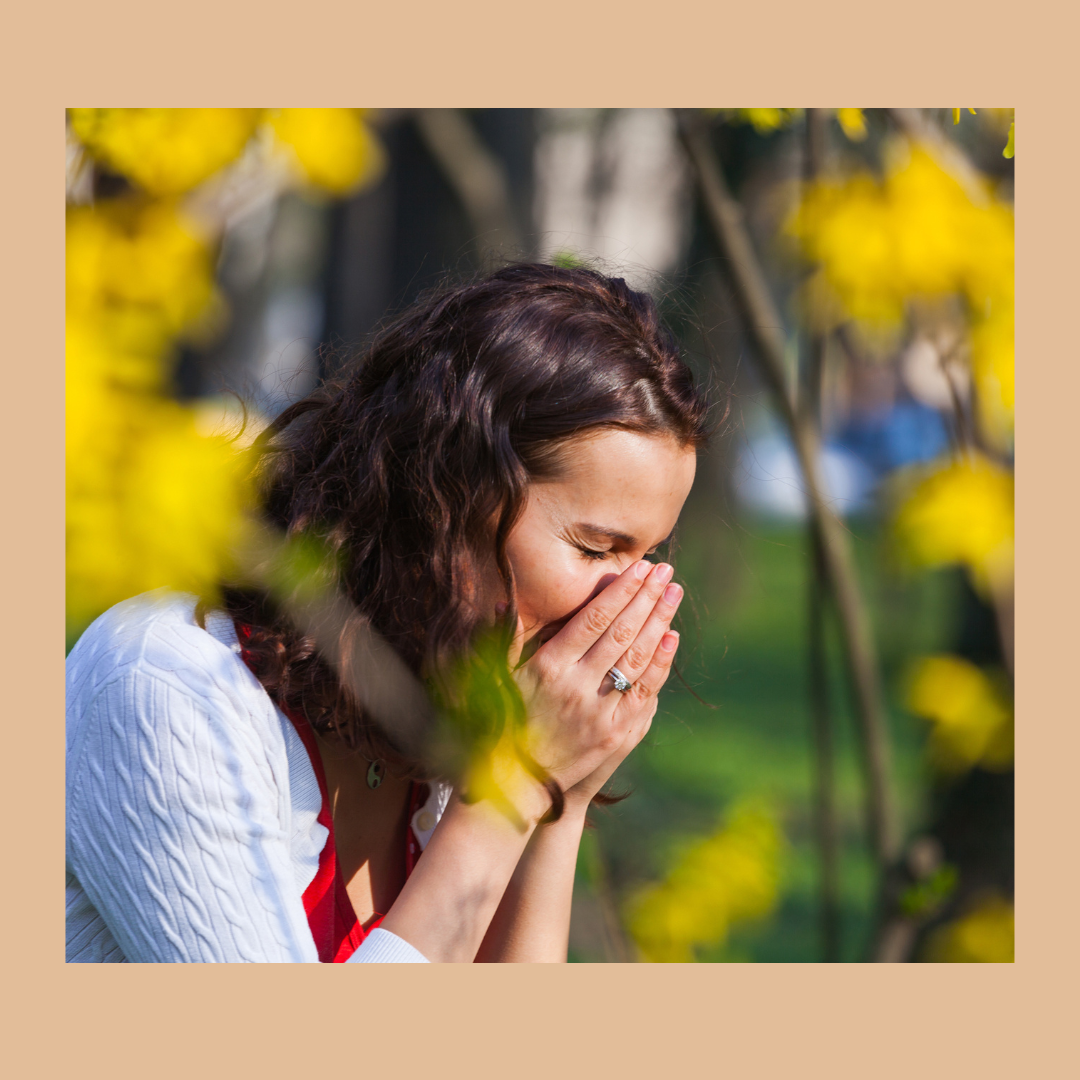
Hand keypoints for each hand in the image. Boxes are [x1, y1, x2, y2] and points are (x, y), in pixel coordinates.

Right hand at [507, 560, 683, 809]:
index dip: (620, 590)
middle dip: (647, 597)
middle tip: (665, 570)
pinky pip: (644, 692)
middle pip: (621, 632)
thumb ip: (506, 638)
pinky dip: (660, 663)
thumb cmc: (505, 724)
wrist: (519, 784)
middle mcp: (576, 686)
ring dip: (659, 621)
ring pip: (637, 658)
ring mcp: (599, 712)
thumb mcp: (498, 679)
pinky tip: (671, 637)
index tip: (640, 567)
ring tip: (673, 593)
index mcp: (548, 666)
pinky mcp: (615, 735)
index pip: (594, 618)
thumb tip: (503, 600)